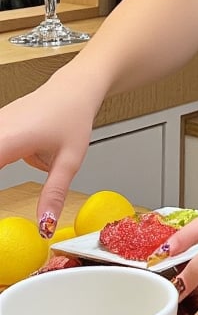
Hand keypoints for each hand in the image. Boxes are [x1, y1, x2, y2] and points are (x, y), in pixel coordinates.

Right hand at [0, 74, 95, 235]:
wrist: (74, 87)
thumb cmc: (73, 116)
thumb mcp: (69, 160)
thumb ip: (53, 194)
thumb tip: (44, 226)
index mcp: (9, 139)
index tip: (1, 210)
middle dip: (1, 181)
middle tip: (23, 185)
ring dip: (3, 164)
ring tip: (40, 157)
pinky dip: (3, 156)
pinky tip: (23, 156)